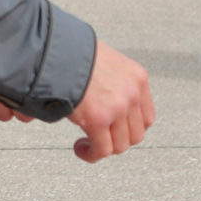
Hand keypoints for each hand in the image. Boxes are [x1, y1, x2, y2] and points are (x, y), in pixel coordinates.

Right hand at [67, 40, 154, 161]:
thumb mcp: (100, 59)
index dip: (129, 127)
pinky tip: (80, 148)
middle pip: (136, 134)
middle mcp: (132, 93)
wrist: (55, 47)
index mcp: (136, 77)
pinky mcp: (99, 118)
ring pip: (120, 145)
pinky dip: (91, 154)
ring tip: (86, 144)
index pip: (146, 116)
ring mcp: (118, 107)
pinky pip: (102, 149)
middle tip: (97, 137)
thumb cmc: (70, 49)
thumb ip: (103, 81)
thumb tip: (87, 98)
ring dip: (103, 148)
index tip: (114, 129)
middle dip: (116, 139)